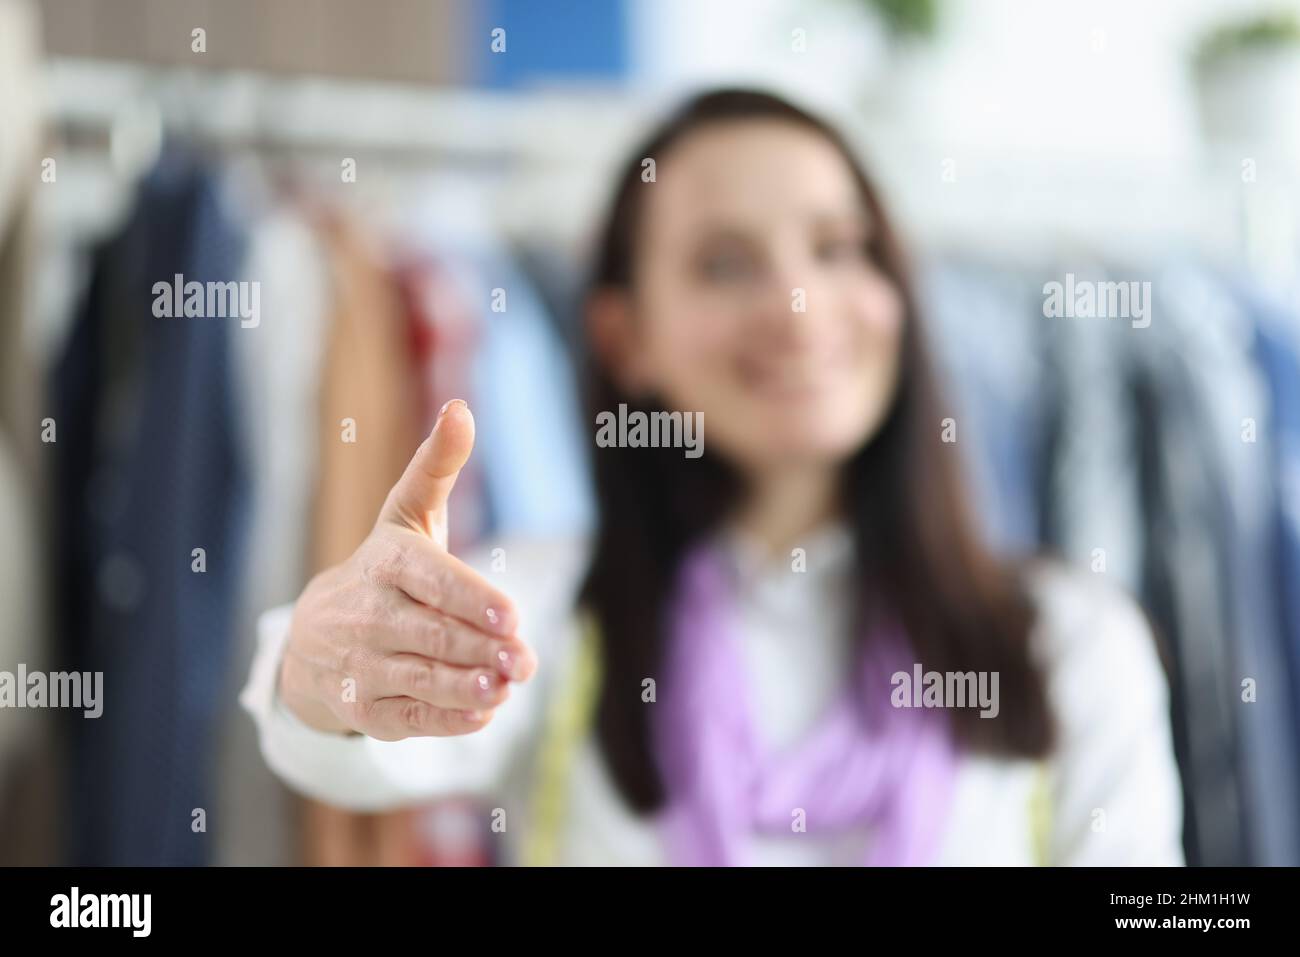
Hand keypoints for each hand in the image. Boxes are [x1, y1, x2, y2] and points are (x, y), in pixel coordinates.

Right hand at [278, 399, 535, 738]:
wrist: (312, 641)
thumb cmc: (383, 569)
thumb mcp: (404, 516)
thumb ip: (437, 467)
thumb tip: (461, 408)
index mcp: (385, 564)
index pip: (429, 579)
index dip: (469, 597)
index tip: (511, 613)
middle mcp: (368, 616)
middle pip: (431, 633)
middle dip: (481, 647)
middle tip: (526, 658)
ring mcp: (364, 665)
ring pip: (421, 677)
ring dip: (466, 685)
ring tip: (506, 687)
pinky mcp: (370, 709)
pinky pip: (410, 716)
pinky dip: (446, 719)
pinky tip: (483, 714)